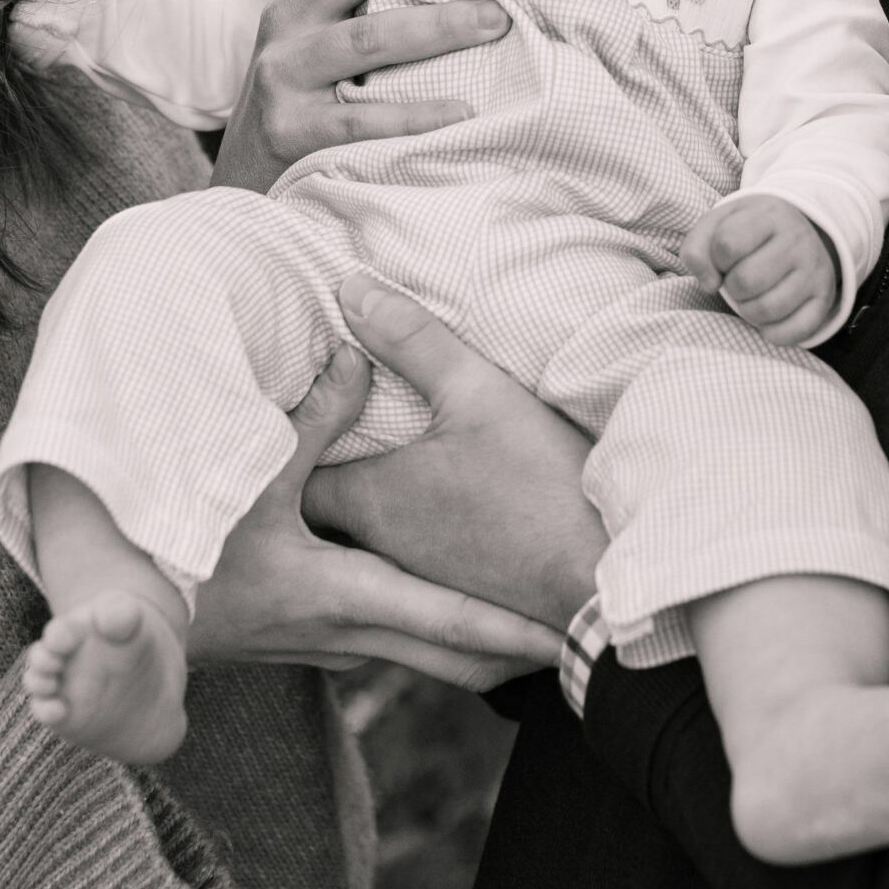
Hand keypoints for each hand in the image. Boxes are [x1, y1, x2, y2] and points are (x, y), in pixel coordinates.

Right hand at [188, 339, 560, 689]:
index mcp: (343, 596)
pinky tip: (432, 602)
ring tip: (526, 623)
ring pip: (417, 653)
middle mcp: (343, 637)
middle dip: (511, 651)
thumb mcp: (255, 473)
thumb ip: (317, 413)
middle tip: (572, 641)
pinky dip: (422, 631)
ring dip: (468, 643)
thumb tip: (354, 350)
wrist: (119, 623)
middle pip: (451, 657)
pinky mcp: (304, 643)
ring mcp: (322, 649)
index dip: (512, 632)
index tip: (567, 636)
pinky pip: (382, 642)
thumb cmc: (183, 548)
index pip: (450, 624)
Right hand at [213, 0, 510, 193]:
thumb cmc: (308, 93)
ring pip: (366, 38)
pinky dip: (414, 114)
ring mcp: (285, 72)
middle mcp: (288, 16)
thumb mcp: (322, 26)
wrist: (245, 178)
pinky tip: (464, 111)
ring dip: (439, 24)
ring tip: (498, 17)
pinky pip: (360, 119)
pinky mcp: (293, 130)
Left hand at [304, 276, 604, 632]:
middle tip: (322, 436)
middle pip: (322, 513)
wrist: (600, 583)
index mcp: (370, 499)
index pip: (293, 473)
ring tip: (372, 472)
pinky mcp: (456, 601)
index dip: (288, 442)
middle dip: (318, 476)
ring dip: (363, 513)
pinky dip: (405, 544)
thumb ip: (410, 338)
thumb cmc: (536, 486)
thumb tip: (350, 288)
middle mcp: (378, 549)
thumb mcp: (476, 392)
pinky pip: (406, 572)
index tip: (292, 411)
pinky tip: (433, 517)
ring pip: (362, 546)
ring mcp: (416, 583)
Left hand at [682, 195, 839, 347]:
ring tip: (752, 297)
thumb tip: (708, 284)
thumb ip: (697, 248)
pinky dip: (772, 332)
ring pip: (767, 309)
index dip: (716, 258)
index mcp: (770, 214)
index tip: (725, 257)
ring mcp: (816, 270)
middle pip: (745, 281)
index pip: (727, 244)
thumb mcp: (718, 224)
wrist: (800, 228)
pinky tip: (768, 317)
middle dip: (731, 287)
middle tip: (738, 279)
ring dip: (748, 310)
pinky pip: (794, 331)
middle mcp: (798, 240)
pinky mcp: (824, 299)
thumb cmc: (749, 231)